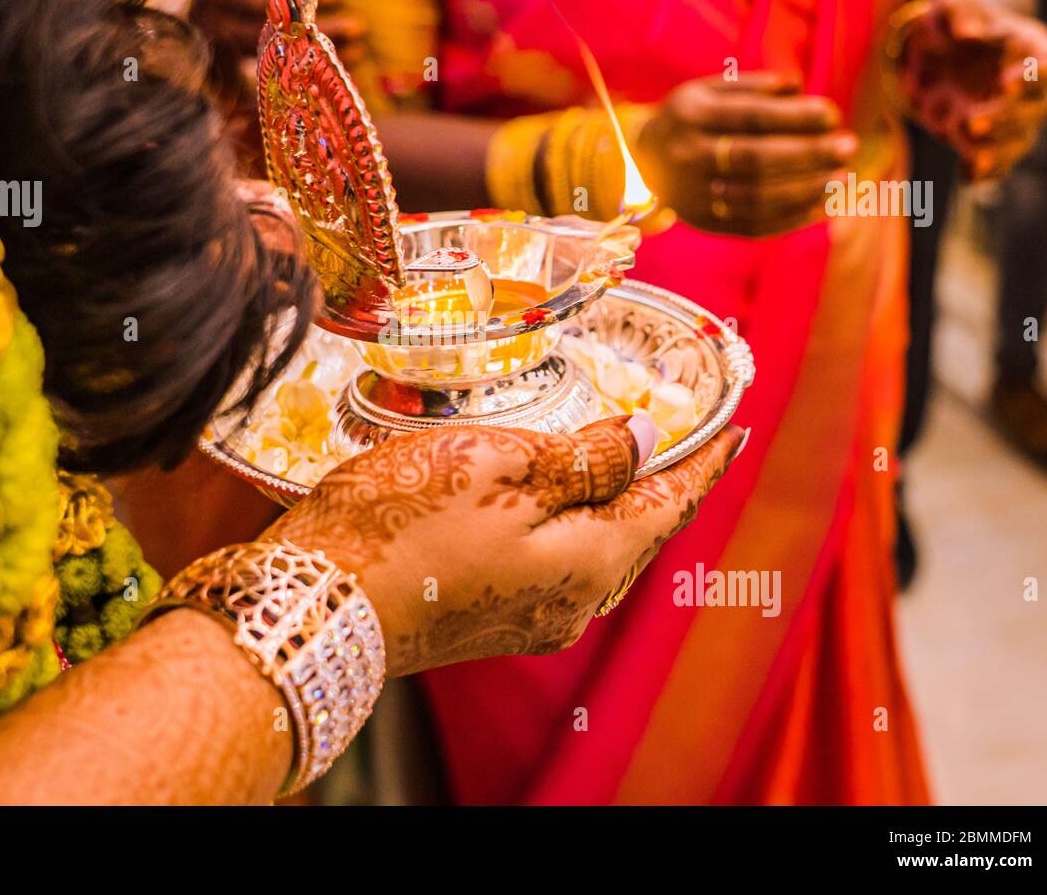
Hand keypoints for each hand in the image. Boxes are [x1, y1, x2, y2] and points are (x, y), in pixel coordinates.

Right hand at [265, 417, 745, 675]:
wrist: (314, 605)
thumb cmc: (400, 525)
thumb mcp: (498, 464)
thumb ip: (581, 456)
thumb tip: (640, 437)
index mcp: (589, 562)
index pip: (669, 504)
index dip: (702, 462)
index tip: (732, 430)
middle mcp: (571, 603)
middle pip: (633, 530)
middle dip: (655, 479)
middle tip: (674, 429)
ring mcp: (528, 618)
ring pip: (590, 547)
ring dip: (604, 498)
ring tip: (608, 451)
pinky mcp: (488, 618)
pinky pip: (552, 562)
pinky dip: (561, 521)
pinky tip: (541, 494)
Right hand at [637, 71, 856, 237]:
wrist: (639, 163)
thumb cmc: (688, 119)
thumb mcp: (707, 90)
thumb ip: (751, 87)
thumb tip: (798, 88)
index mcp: (691, 117)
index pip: (749, 118)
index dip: (794, 117)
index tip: (832, 115)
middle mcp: (689, 158)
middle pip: (754, 160)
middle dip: (807, 154)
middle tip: (847, 146)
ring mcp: (695, 196)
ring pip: (756, 199)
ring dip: (806, 190)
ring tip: (842, 177)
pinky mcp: (705, 224)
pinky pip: (753, 226)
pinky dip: (792, 219)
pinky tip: (822, 205)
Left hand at [897, 0, 1046, 179]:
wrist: (937, 50)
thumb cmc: (951, 23)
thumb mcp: (948, 8)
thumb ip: (960, 14)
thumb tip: (970, 31)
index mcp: (1030, 48)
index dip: (1035, 78)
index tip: (1007, 84)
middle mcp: (1029, 86)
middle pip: (1035, 110)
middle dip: (1006, 120)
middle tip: (971, 124)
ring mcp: (1011, 115)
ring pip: (1019, 140)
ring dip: (998, 152)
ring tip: (975, 163)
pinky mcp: (987, 138)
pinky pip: (996, 161)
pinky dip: (983, 171)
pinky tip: (967, 178)